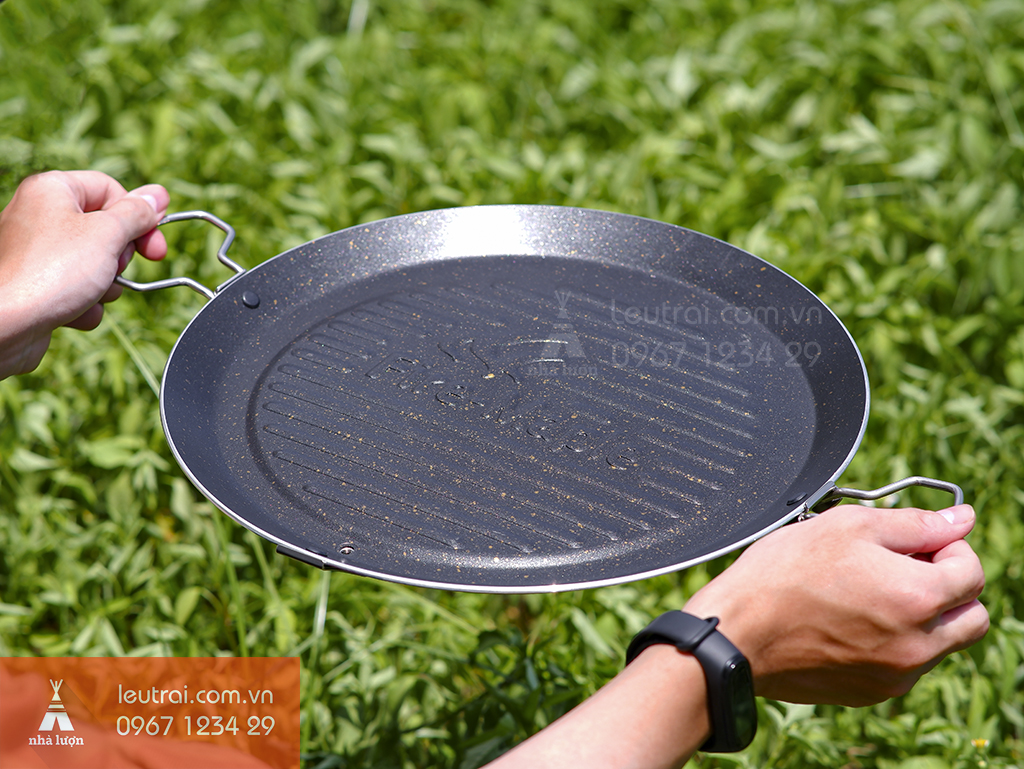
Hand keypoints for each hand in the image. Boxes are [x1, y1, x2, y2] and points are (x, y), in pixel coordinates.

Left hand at [0, 170, 168, 378]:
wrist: (7, 326)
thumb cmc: (51, 273)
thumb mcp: (107, 234)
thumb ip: (137, 213)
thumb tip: (157, 194)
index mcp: (53, 190)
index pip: (110, 190)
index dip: (138, 217)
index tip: (155, 246)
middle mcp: (41, 215)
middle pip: (105, 228)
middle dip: (119, 256)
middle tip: (114, 268)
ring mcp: (38, 252)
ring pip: (96, 262)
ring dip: (106, 284)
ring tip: (89, 293)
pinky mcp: (39, 284)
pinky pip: (79, 288)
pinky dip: (85, 303)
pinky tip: (74, 311)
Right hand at [683, 504, 988, 704]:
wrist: (738, 633)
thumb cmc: (784, 573)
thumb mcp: (848, 527)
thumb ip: (914, 523)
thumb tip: (962, 519)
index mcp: (918, 597)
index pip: (973, 571)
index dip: (948, 547)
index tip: (918, 542)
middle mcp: (918, 645)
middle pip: (972, 617)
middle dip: (950, 588)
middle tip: (905, 568)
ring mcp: (896, 674)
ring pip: (941, 643)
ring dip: (923, 616)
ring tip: (868, 592)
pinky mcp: (872, 691)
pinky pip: (905, 665)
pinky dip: (894, 641)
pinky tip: (850, 619)